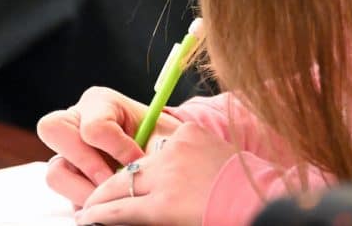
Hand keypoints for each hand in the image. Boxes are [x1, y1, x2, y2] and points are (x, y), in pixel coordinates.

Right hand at [37, 86, 181, 206]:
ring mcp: (70, 153)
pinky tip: (110, 204)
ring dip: (83, 190)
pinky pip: (67, 196)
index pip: (93, 125)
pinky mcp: (72, 180)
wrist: (167, 154)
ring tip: (112, 199)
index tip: (138, 160)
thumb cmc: (162, 139)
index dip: (116, 147)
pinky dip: (87, 203)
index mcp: (100, 103)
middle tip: (111, 181)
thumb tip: (139, 171)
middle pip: (53, 129)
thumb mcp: (163, 137)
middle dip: (85, 162)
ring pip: (55, 171)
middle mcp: (77, 122)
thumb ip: (152, 149)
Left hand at [75, 122, 236, 225]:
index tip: (126, 178)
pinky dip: (102, 214)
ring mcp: (167, 177)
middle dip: (109, 182)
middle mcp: (172, 150)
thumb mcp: (220, 156)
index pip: (152, 151)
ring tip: (86, 210)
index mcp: (187, 134)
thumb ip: (195, 155)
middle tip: (92, 195)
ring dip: (100, 200)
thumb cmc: (250, 188)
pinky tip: (89, 218)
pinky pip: (123, 209)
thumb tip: (173, 170)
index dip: (136, 170)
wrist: (266, 204)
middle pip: (130, 167)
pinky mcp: (164, 206)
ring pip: (120, 186)